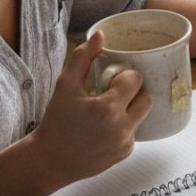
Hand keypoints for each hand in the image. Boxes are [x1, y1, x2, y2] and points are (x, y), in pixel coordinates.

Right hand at [29, 31, 153, 189]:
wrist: (49, 160)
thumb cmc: (56, 122)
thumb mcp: (65, 85)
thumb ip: (83, 57)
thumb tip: (100, 35)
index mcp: (109, 108)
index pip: (136, 80)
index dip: (123, 77)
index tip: (108, 81)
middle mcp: (122, 127)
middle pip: (147, 99)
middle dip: (133, 93)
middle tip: (111, 95)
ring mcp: (125, 143)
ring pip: (141, 116)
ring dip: (129, 110)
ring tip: (105, 113)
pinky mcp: (124, 154)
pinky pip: (133, 133)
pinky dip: (123, 128)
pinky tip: (103, 129)